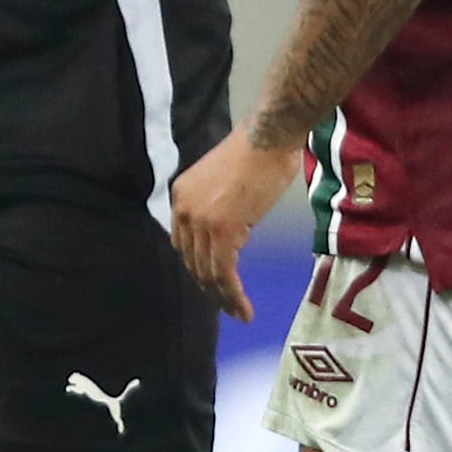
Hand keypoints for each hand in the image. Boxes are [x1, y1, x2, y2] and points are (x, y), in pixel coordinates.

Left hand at [171, 128, 305, 321]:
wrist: (270, 137)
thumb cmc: (258, 154)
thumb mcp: (225, 184)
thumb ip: (218, 210)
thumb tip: (229, 236)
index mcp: (180, 196)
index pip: (183, 244)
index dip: (198, 269)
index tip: (214, 285)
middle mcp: (183, 209)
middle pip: (192, 261)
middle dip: (209, 289)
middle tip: (227, 307)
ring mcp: (201, 220)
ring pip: (207, 272)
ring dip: (222, 298)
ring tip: (239, 314)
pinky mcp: (223, 230)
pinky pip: (224, 272)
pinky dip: (233, 294)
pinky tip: (243, 308)